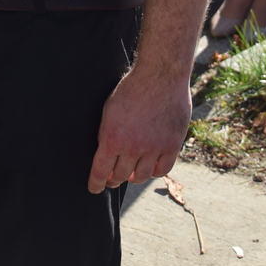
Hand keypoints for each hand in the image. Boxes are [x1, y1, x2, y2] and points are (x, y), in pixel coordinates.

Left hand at [88, 66, 190, 193]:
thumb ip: (107, 134)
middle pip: (121, 176)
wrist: (160, 76)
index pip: (100, 171)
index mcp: (112, 138)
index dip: (96, 183)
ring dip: (134, 177)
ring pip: (141, 176)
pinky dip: (155, 171)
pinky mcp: (172, 145)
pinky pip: (162, 169)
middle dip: (114, 179)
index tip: (94, 188)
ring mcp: (153, 148)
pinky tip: (150, 167)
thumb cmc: (131, 89)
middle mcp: (132, 147)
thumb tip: (105, 154)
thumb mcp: (109, 110)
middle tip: (113, 179)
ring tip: (132, 172)